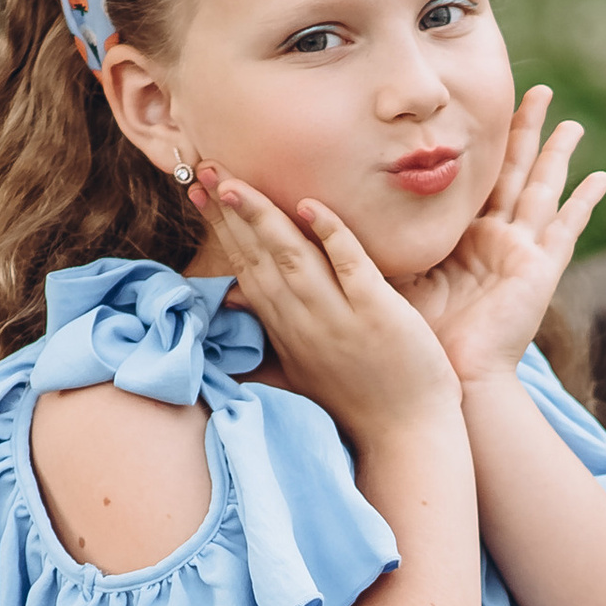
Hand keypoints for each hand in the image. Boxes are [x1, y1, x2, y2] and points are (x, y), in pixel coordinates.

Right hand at [195, 178, 460, 451]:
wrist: (406, 436)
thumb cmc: (361, 399)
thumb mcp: (302, 364)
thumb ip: (273, 325)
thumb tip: (236, 297)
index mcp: (286, 329)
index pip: (245, 267)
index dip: (220, 227)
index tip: (199, 191)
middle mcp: (304, 321)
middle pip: (259, 257)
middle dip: (230, 212)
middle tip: (206, 169)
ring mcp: (339, 317)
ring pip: (293, 258)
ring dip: (263, 218)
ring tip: (236, 182)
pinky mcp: (377, 314)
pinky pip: (349, 267)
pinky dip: (331, 234)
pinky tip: (311, 205)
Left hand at [402, 88, 605, 387]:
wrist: (450, 381)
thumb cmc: (418, 340)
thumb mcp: (392, 277)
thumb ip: (377, 242)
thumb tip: (327, 212)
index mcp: (462, 241)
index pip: (473, 180)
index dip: (478, 144)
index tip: (475, 106)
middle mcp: (495, 241)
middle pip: (513, 172)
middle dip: (523, 131)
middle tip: (535, 90)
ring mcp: (522, 254)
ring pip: (542, 188)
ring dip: (556, 153)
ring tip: (570, 121)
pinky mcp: (541, 270)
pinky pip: (567, 228)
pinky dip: (585, 202)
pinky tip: (604, 178)